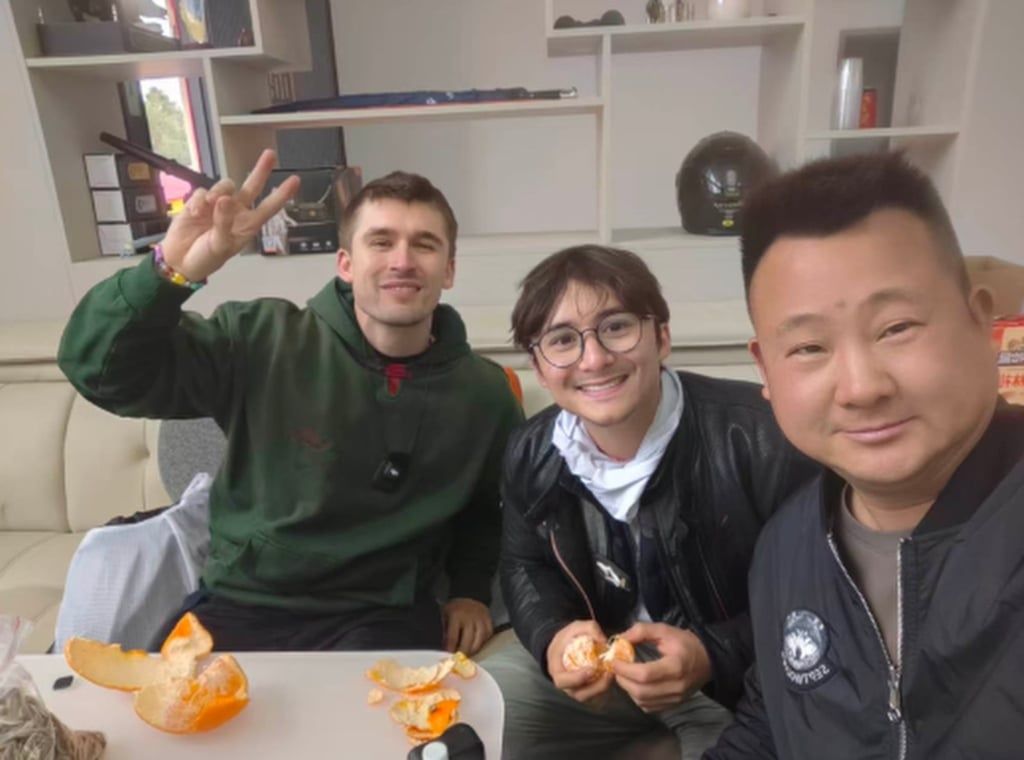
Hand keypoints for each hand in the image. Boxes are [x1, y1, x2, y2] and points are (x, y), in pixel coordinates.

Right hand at [160, 149, 299, 281]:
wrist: (180, 260)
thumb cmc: (206, 258)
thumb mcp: (220, 246)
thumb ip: (223, 223)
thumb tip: (224, 199)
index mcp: (247, 225)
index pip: (269, 207)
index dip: (282, 194)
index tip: (295, 180)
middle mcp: (236, 212)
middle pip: (252, 186)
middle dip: (261, 170)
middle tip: (270, 154)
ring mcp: (217, 205)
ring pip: (226, 185)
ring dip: (219, 191)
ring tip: (210, 204)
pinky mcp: (199, 202)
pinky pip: (202, 192)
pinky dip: (198, 201)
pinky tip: (194, 213)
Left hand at [442, 598, 492, 655]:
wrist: (469, 595)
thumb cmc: (455, 608)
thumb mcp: (445, 615)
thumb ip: (445, 631)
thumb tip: (445, 647)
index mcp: (456, 616)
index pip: (453, 638)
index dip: (450, 649)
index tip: (449, 657)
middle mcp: (470, 618)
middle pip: (467, 641)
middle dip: (462, 653)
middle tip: (459, 660)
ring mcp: (481, 619)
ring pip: (479, 641)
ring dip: (473, 650)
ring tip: (468, 655)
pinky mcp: (489, 621)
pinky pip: (487, 636)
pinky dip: (482, 643)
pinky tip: (476, 646)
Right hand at [546, 620, 613, 703]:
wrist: (567, 644)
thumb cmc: (569, 637)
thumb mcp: (576, 627)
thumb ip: (590, 629)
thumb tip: (604, 641)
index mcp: (557, 670)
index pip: (562, 681)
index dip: (576, 679)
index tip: (591, 669)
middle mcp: (566, 684)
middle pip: (579, 694)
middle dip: (595, 687)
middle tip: (608, 673)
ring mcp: (577, 689)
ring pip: (590, 697)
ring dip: (602, 688)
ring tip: (612, 674)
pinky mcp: (588, 691)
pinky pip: (596, 696)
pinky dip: (605, 688)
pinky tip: (611, 676)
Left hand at [610, 623, 711, 712]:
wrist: (708, 660)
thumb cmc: (685, 643)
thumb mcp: (665, 630)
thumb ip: (641, 631)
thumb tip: (620, 638)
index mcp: (676, 667)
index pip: (645, 674)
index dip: (625, 669)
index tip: (614, 660)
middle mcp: (676, 687)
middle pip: (641, 691)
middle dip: (623, 680)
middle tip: (616, 668)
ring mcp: (675, 699)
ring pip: (643, 702)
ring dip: (628, 689)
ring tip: (624, 675)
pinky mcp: (673, 705)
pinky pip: (649, 707)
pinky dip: (637, 697)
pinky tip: (635, 685)